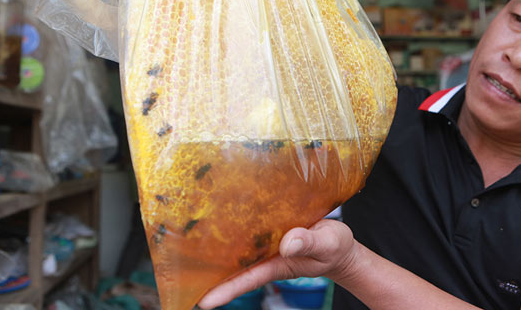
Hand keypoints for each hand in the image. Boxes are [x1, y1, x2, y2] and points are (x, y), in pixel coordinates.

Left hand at [196, 219, 357, 308]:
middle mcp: (267, 254)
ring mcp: (267, 242)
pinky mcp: (270, 228)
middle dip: (209, 272)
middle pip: (234, 266)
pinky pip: (248, 230)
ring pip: (237, 248)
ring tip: (185, 247)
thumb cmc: (335, 246)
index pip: (247, 278)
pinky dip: (234, 228)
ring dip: (216, 249)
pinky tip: (218, 219)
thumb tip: (288, 242)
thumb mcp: (328, 244)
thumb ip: (309, 243)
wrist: (341, 243)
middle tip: (179, 273)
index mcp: (278, 263)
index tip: (203, 301)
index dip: (226, 289)